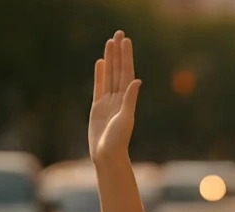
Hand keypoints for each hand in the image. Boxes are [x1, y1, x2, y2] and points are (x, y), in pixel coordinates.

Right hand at [88, 30, 141, 162]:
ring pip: (109, 75)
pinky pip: (99, 86)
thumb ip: (130, 100)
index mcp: (126, 99)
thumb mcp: (125, 119)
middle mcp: (118, 98)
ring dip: (109, 59)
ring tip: (109, 43)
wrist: (106, 155)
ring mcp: (108, 102)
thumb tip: (136, 81)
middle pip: (117, 70)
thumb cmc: (117, 141)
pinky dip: (100, 75)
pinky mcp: (97, 107)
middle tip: (118, 33)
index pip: (126, 72)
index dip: (125, 56)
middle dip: (118, 52)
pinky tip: (101, 63)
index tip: (125, 41)